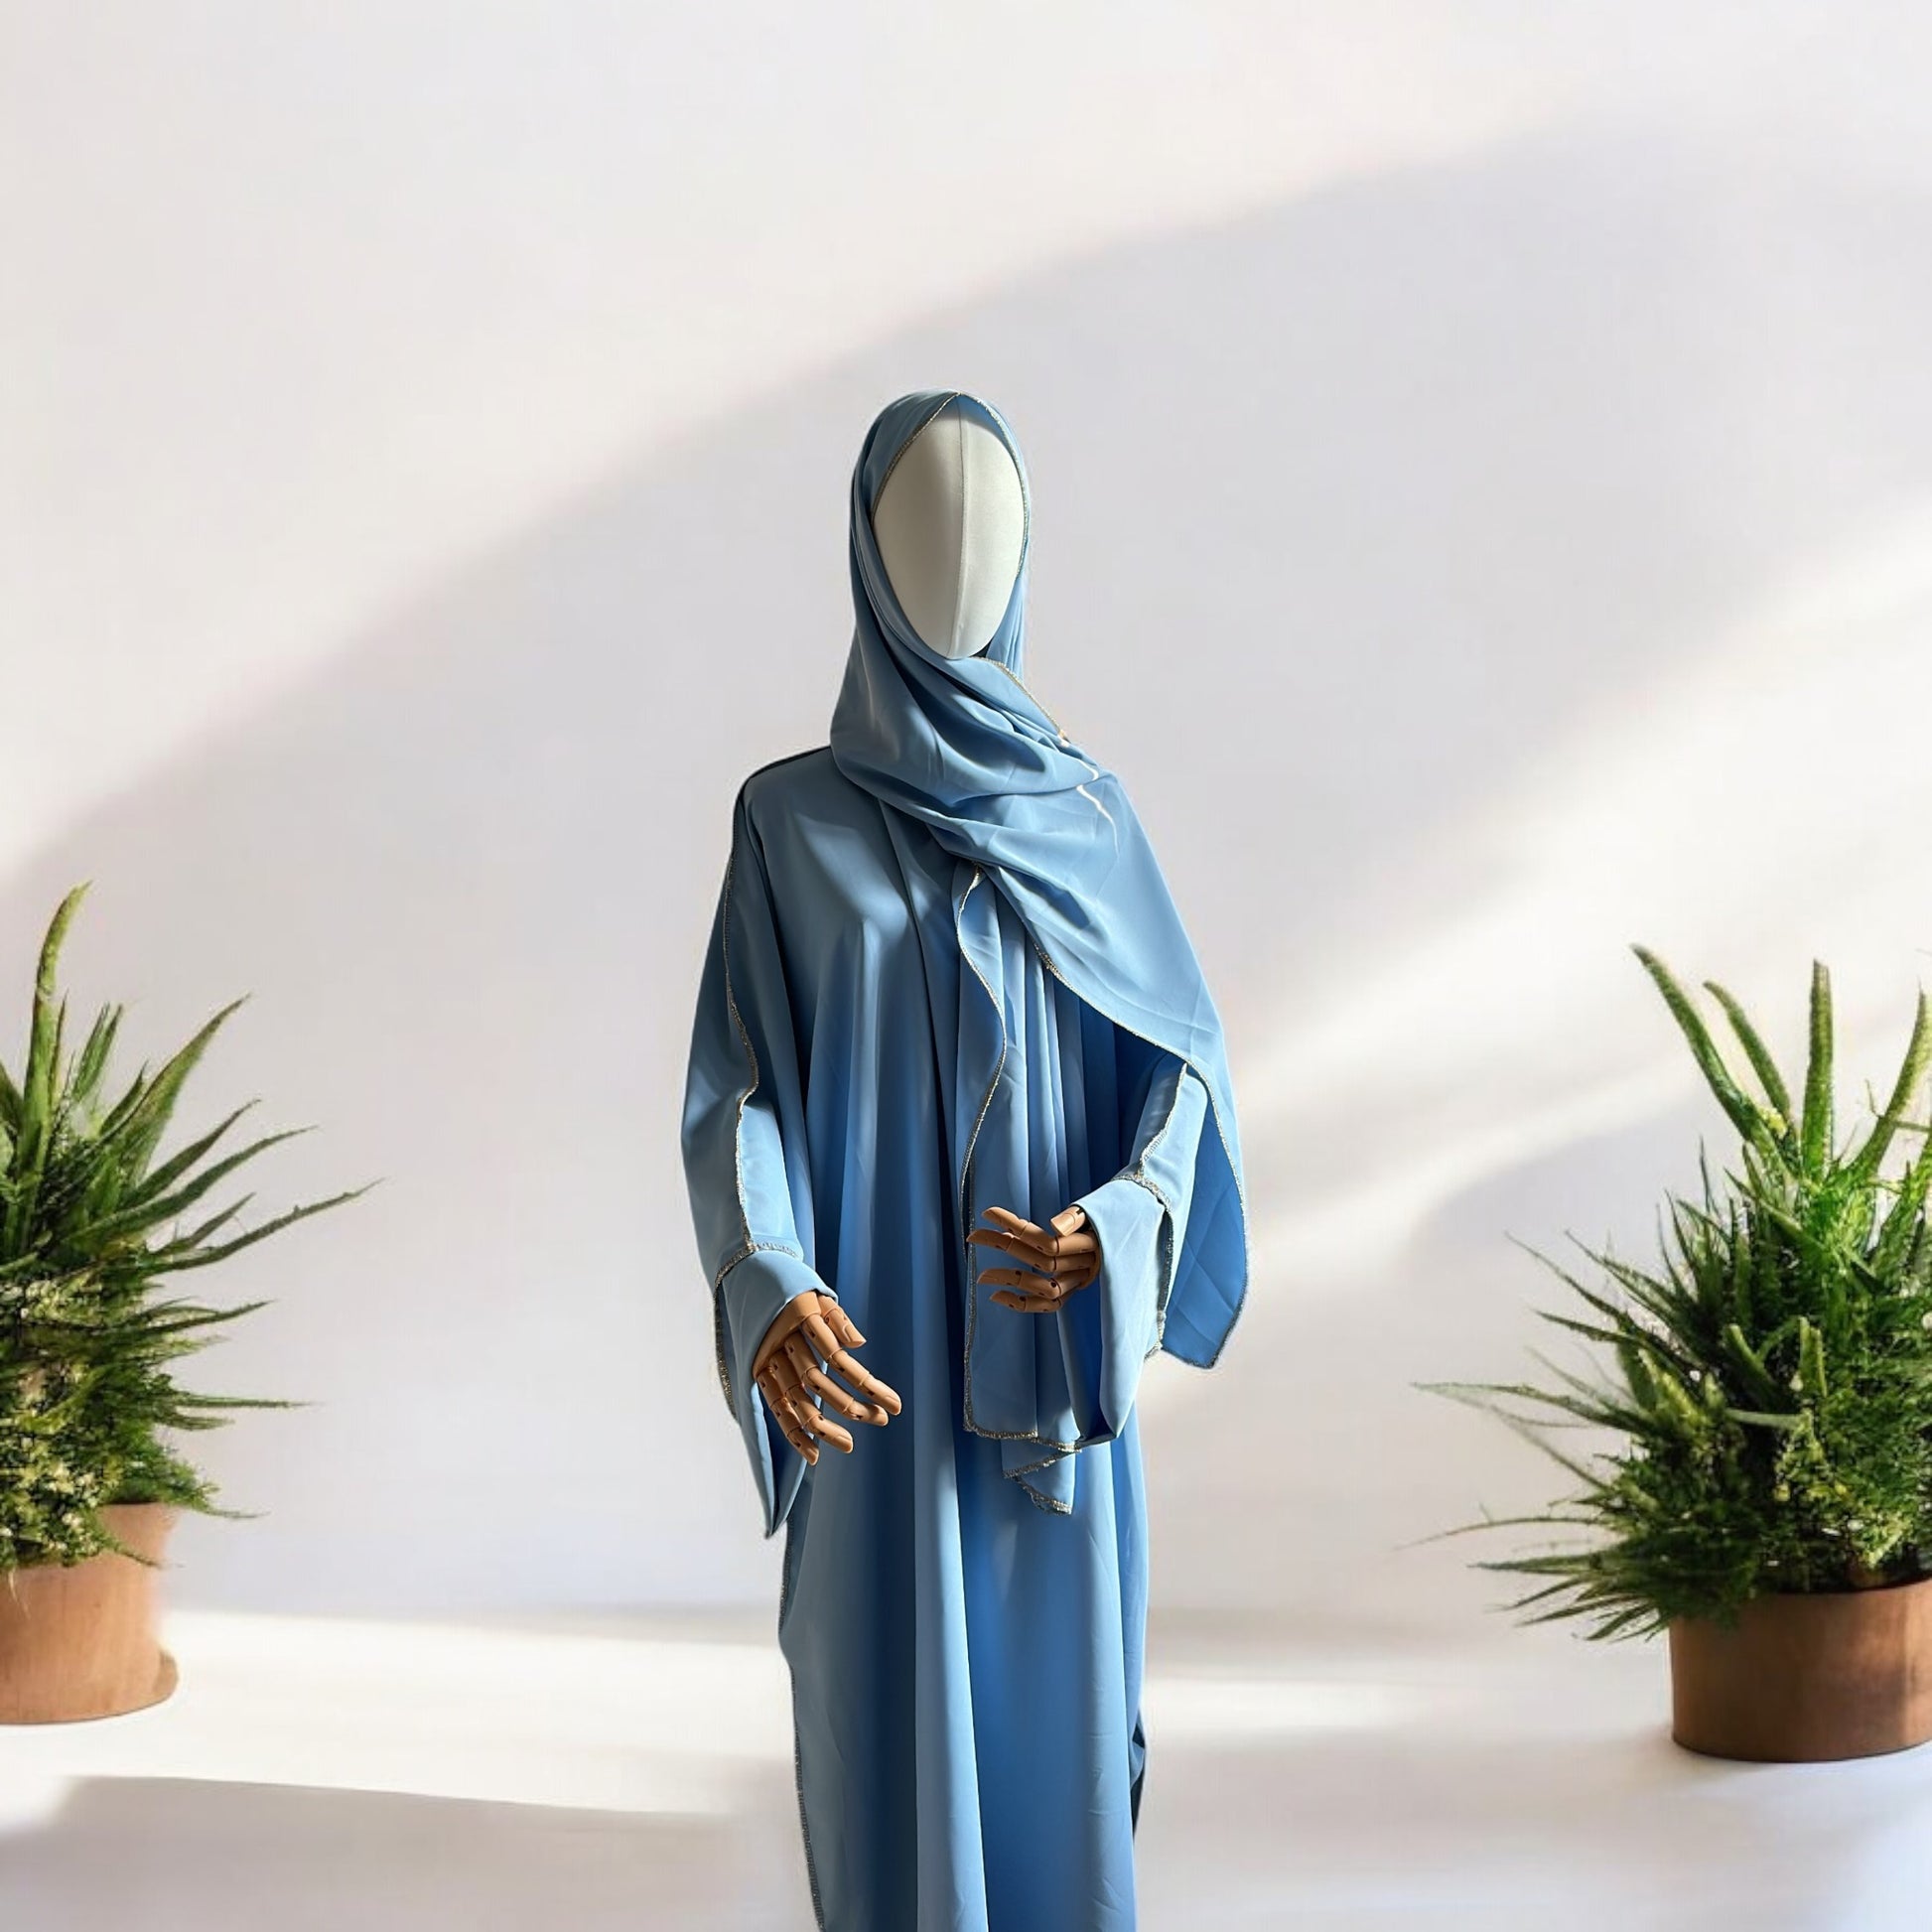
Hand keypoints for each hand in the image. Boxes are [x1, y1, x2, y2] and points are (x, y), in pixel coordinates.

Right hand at [751, 1290, 901, 1465]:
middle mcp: (782, 1340)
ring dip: (823, 1426)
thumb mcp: (819, 1295)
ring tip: (848, 1445)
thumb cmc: (795, 1291)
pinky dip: (793, 1431)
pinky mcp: (758, 1371)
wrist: (751, 1279)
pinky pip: (776, 1405)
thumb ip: (839, 1320)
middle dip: (851, 1405)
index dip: (867, 1384)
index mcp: (802, 1315)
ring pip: (796, 1399)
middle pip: (818, 1381)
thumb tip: (858, 1345)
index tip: (895, 1405)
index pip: (839, 1358)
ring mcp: (768, 1357)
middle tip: (881, 1420)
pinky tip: (813, 1454)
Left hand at [968, 1204, 1099, 1312]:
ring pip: (1042, 1287)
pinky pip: (1047, 1305)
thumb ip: (1075, 1218)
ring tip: (981, 1275)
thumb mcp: (1093, 1212)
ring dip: (1009, 1280)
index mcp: (1087, 1243)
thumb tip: (1055, 1226)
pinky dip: (1021, 1304)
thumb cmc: (1103, 1221)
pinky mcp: (1071, 1293)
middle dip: (1003, 1246)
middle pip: (1039, 1260)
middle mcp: (1081, 1266)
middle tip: (973, 1236)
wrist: (1125, 1239)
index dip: (1015, 1226)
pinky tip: (996, 1295)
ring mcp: (1076, 1282)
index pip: (1046, 1239)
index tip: (988, 1213)